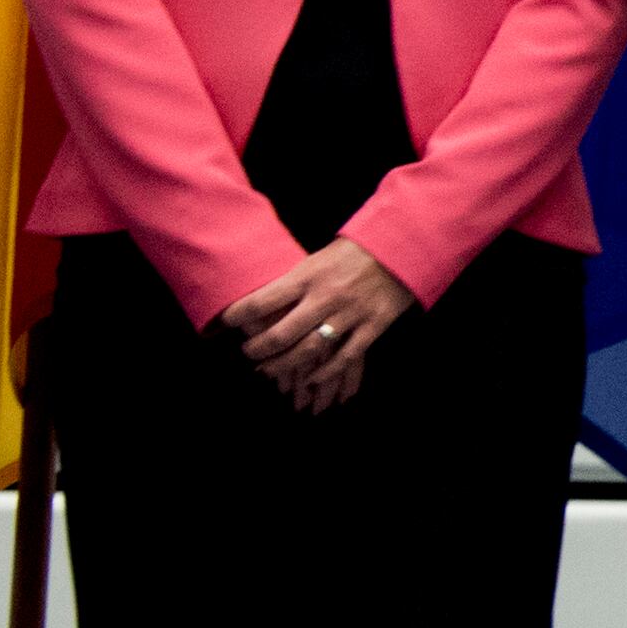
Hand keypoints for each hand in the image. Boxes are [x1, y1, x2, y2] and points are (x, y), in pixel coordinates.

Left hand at [220, 239, 418, 415]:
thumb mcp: (318, 258)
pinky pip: (345, 357)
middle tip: (248, 354)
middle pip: (281, 334)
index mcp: (307, 276)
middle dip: (257, 350)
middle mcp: (325, 297)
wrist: (401, 248)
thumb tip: (263, 298)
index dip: (238, 317)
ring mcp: (350, 314)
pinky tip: (311, 379)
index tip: (226, 324)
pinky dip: (326, 372)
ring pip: (309, 350)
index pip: (262, 301)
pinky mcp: (372, 326)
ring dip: (284, 365)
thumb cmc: (355, 252)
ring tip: (269, 370)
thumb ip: (295, 280)